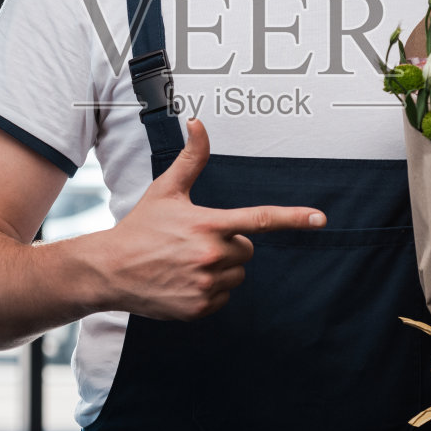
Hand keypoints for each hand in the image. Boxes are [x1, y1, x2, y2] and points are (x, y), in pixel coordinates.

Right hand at [99, 118, 325, 320]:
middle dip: (230, 245)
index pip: (259, 219)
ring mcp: (205, 284)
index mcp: (207, 224)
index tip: (320, 219)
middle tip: (196, 242)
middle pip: (247, 250)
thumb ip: (191, 158)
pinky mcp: (199, 307)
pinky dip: (210, 291)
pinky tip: (184, 281)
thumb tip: (198, 122)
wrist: (109, 270)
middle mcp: (210, 255)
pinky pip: (224, 298)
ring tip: (187, 262)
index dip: (293, 218)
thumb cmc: (141, 226)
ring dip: (221, 269)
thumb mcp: (166, 190)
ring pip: (237, 275)